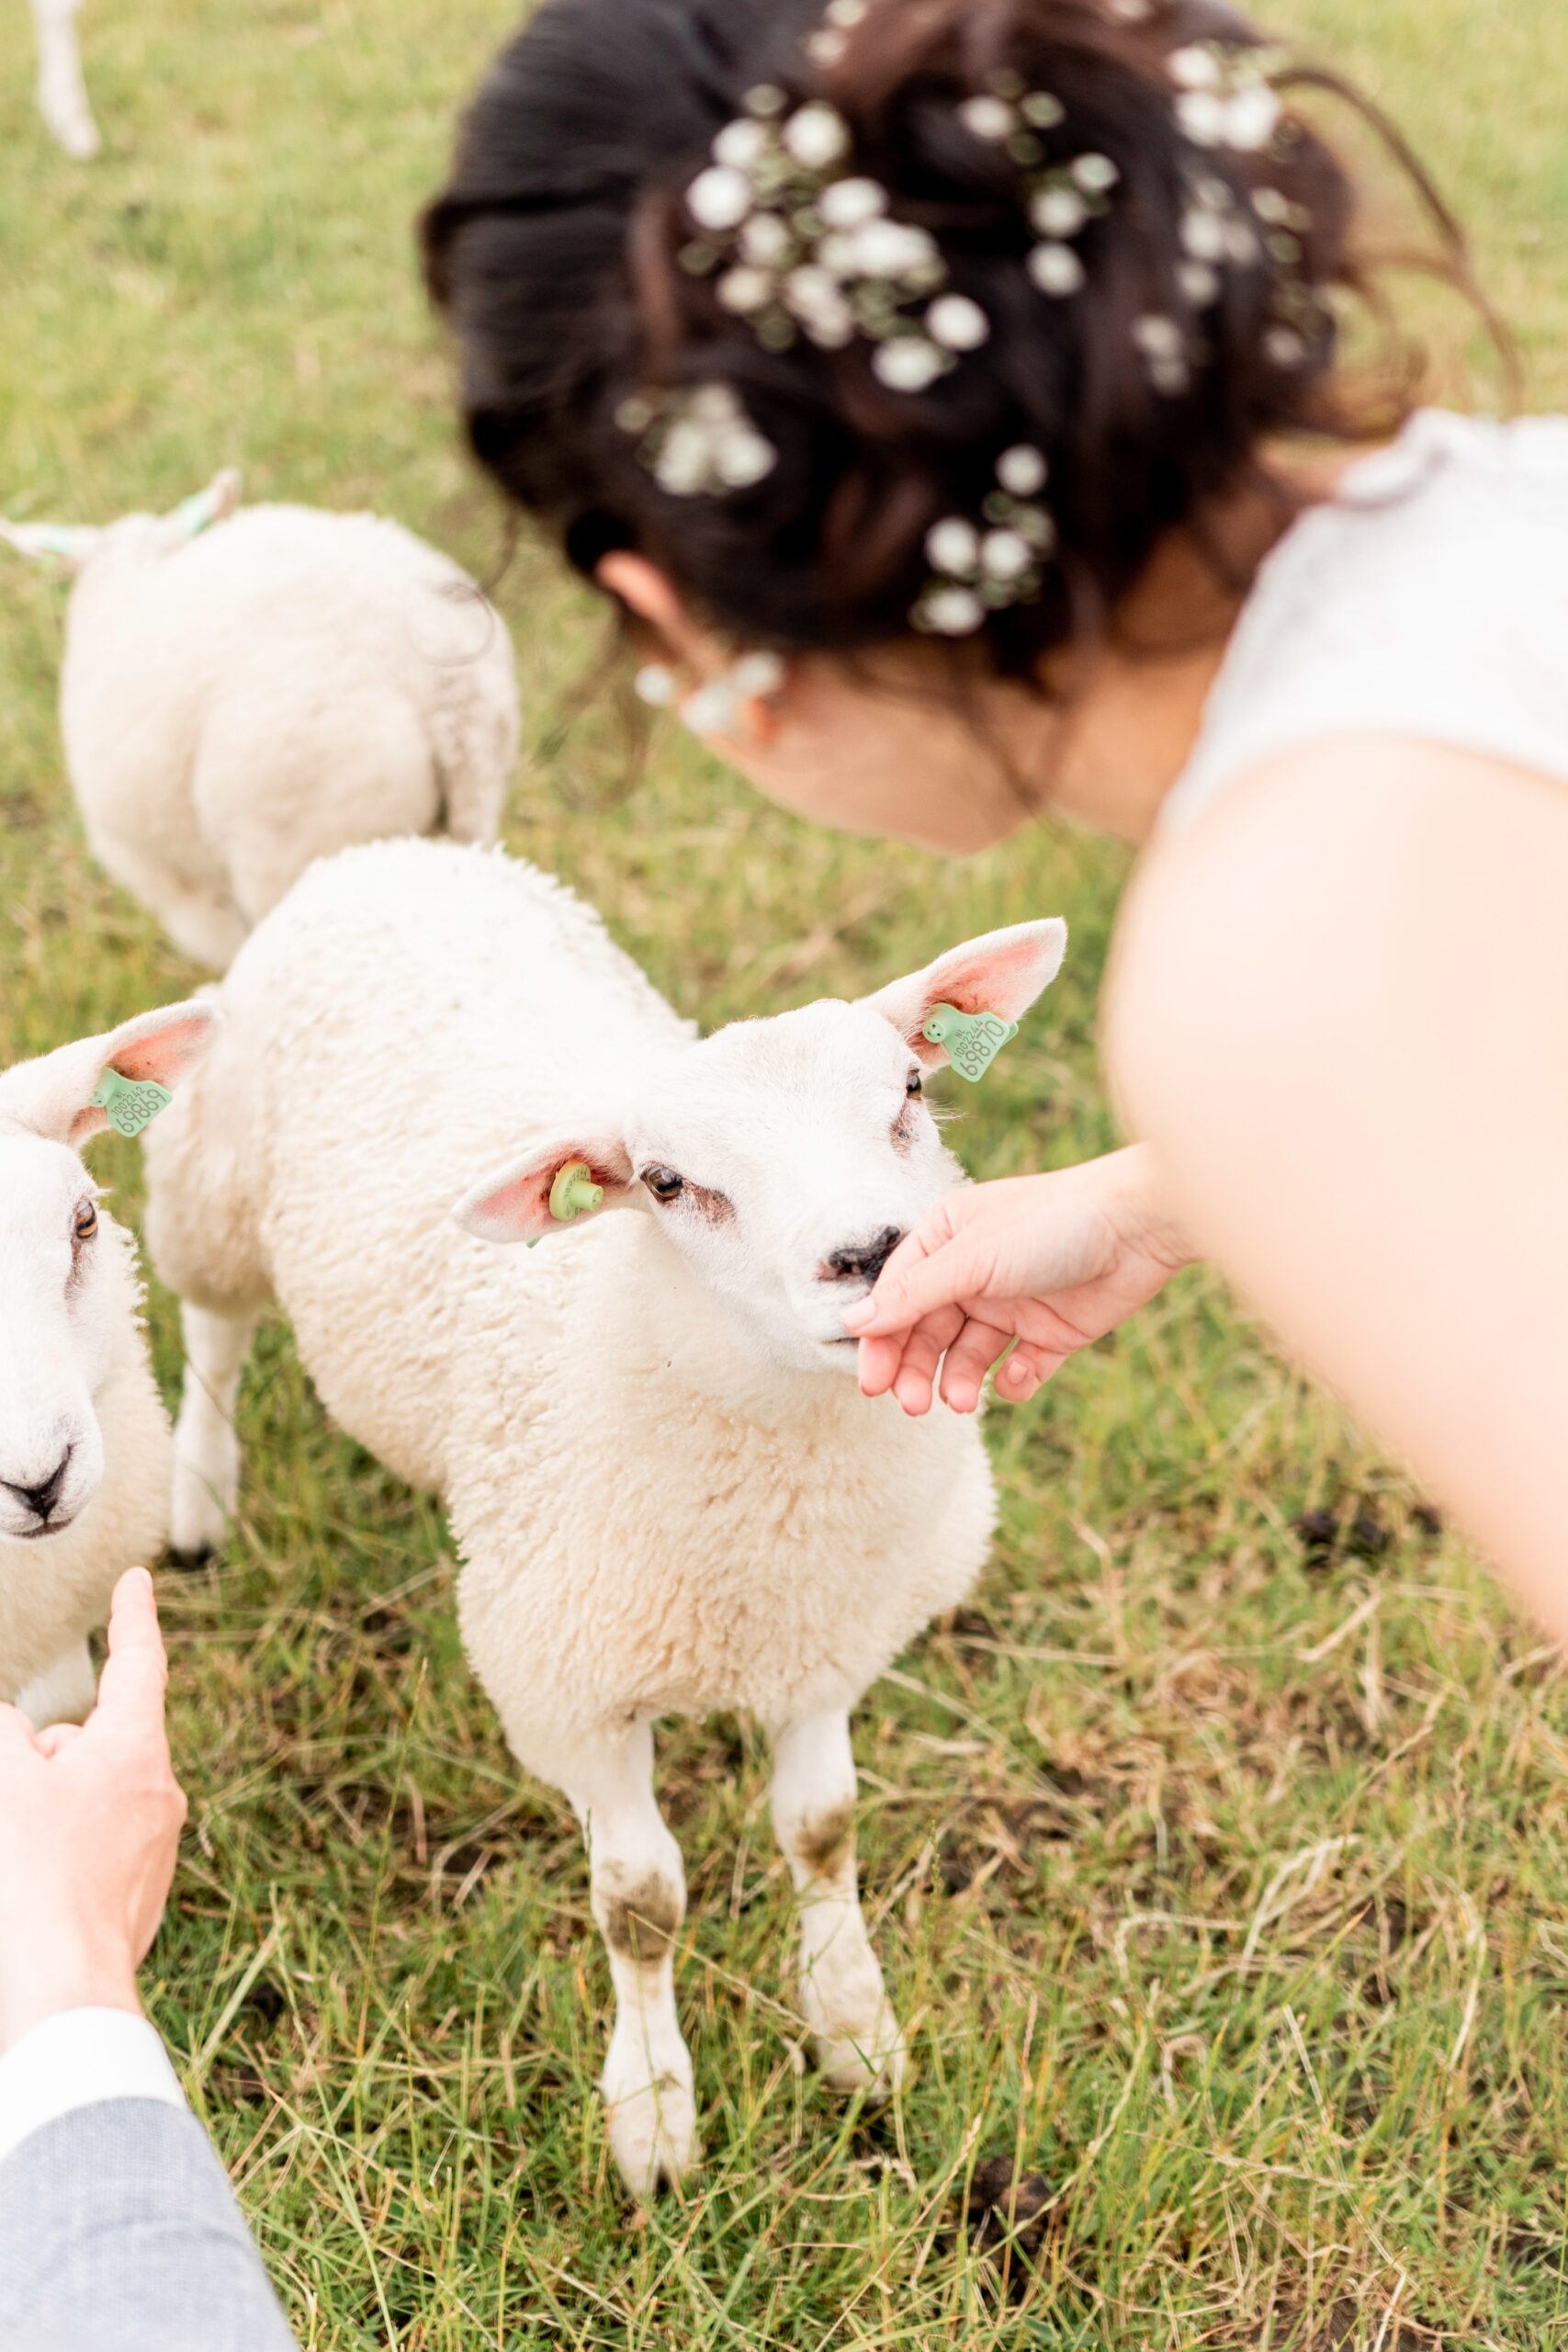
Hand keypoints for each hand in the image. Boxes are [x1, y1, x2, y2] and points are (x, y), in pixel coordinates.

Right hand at [0, 1569, 186, 2052]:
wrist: (60, 1996)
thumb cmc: (34, 1883)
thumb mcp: (5, 1780)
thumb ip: (8, 1734)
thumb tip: (19, 1737)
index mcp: (138, 1753)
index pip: (137, 1663)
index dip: (132, 1617)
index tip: (138, 1582)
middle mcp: (157, 1798)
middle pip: (89, 1747)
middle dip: (42, 1759)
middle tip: (13, 1803)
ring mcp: (148, 1854)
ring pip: (80, 1803)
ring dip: (39, 1812)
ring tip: (18, 1860)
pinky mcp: (130, 1901)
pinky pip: (82, 1854)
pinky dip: (50, 1858)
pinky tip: (26, 1889)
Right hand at [842, 1145, 1193, 1414]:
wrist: (1139, 1228)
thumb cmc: (1050, 1224)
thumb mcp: (971, 1259)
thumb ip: (913, 1296)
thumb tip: (853, 1323)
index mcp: (945, 1241)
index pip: (898, 1298)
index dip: (881, 1341)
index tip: (871, 1385)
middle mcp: (973, 1273)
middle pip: (928, 1333)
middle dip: (916, 1369)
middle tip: (913, 1404)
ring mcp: (1012, 1304)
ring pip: (968, 1356)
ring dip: (959, 1380)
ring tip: (961, 1400)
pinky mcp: (1051, 1333)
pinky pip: (1019, 1369)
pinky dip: (1013, 1381)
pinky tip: (1017, 1376)